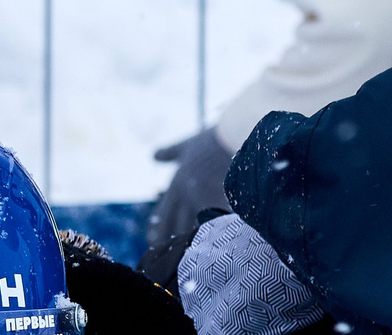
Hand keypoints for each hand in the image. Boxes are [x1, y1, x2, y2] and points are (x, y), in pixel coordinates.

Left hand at [143, 127, 237, 285]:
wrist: (238, 132)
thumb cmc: (214, 138)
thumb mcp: (188, 144)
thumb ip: (171, 152)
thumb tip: (154, 156)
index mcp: (177, 182)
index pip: (163, 213)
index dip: (158, 228)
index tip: (153, 241)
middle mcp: (186, 193)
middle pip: (174, 225)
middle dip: (170, 241)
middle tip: (166, 257)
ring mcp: (204, 198)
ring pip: (193, 229)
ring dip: (191, 242)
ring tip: (191, 259)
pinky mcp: (222, 200)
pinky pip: (215, 224)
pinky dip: (214, 235)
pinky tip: (217, 246)